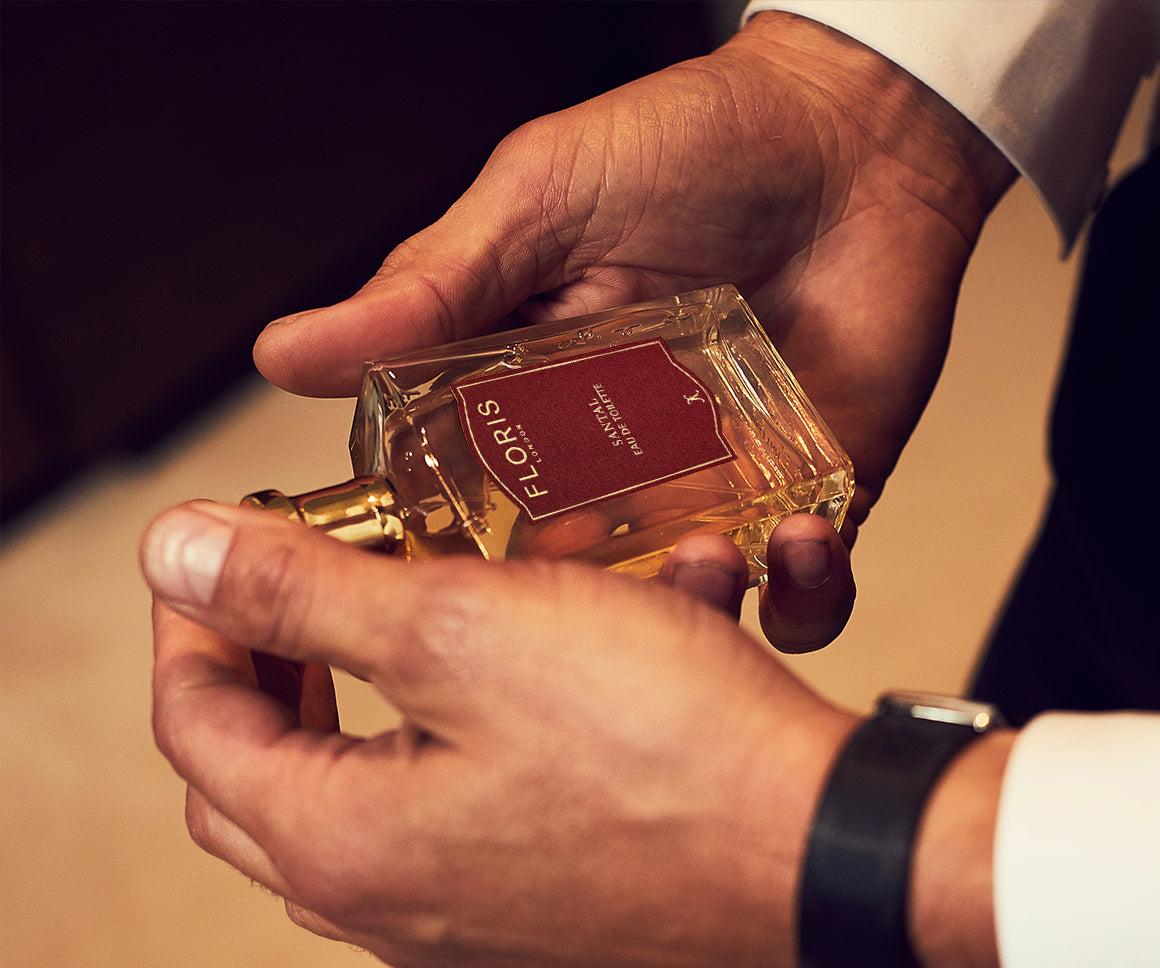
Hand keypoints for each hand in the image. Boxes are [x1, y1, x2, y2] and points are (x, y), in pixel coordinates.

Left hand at [142, 500, 857, 967]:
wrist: (819, 843)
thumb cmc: (655, 737)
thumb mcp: (461, 628)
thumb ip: (301, 594)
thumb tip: (171, 555)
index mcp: (341, 842)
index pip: (197, 722)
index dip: (196, 616)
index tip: (226, 543)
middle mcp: (391, 904)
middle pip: (259, 776)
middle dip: (262, 667)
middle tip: (293, 589)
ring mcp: (465, 919)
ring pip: (357, 795)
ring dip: (357, 699)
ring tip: (397, 617)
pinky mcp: (537, 906)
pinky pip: (452, 814)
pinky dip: (454, 733)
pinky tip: (520, 673)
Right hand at [254, 12, 1013, 658]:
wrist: (855, 137)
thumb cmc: (691, 147)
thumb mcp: (537, 205)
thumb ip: (430, 289)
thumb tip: (286, 355)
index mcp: (529, 411)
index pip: (463, 521)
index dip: (448, 574)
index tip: (442, 598)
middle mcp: (613, 470)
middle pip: (572, 594)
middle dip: (576, 619)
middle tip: (590, 586)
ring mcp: (710, 495)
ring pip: (680, 612)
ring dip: (693, 612)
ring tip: (713, 553)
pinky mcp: (803, 502)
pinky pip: (801, 595)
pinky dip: (803, 594)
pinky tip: (797, 539)